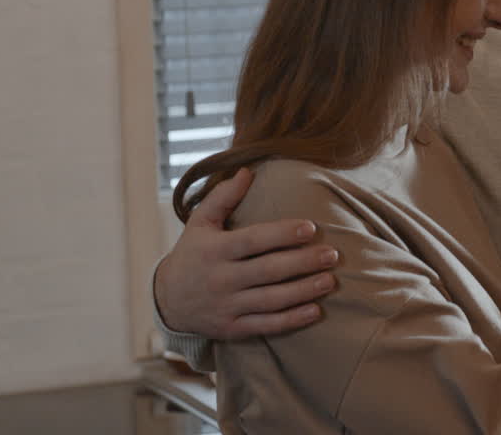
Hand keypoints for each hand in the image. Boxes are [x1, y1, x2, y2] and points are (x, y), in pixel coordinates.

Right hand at [155, 168, 340, 338]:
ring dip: (304, 291)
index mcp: (214, 250)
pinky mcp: (232, 328)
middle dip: (303, 262)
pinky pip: (266, 325)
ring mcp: (226, 306)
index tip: (311, 228)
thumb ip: (223, 197)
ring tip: (330, 280)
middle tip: (332, 254)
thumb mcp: (200, 223)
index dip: (283, 234)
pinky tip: (315, 310)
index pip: (253, 240)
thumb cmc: (193, 253)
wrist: (167, 300)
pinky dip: (292, 320)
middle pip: (268, 270)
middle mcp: (220, 279)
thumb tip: (247, 171)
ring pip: (271, 300)